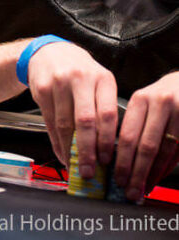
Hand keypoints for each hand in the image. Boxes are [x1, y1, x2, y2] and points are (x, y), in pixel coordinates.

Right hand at [25, 42, 116, 176]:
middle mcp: (80, 78)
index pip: (107, 114)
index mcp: (102, 78)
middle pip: (85, 121)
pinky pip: (50, 122)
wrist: (48, 52)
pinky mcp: (42, 89)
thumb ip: (103, 106)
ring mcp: (59, 83)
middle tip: (90, 170)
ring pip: (65, 124)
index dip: (106, 140)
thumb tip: (107, 147)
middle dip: (88, 150)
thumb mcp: (97, 81)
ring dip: (69, 149)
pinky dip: (56, 141)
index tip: (107, 159)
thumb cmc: (78, 71)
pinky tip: (61, 151)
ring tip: (74, 165)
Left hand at [113, 71, 178, 200]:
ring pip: (164, 151)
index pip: (127, 135)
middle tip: (128, 189)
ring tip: (143, 188)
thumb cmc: (162, 96)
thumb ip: (132, 125)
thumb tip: (116, 158)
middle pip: (145, 146)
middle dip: (136, 172)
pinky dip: (166, 167)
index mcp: (140, 99)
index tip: (114, 176)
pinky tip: (158, 177)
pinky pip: (178, 151)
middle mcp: (160, 104)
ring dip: (153, 173)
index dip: (120, 159)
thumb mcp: (144, 102)